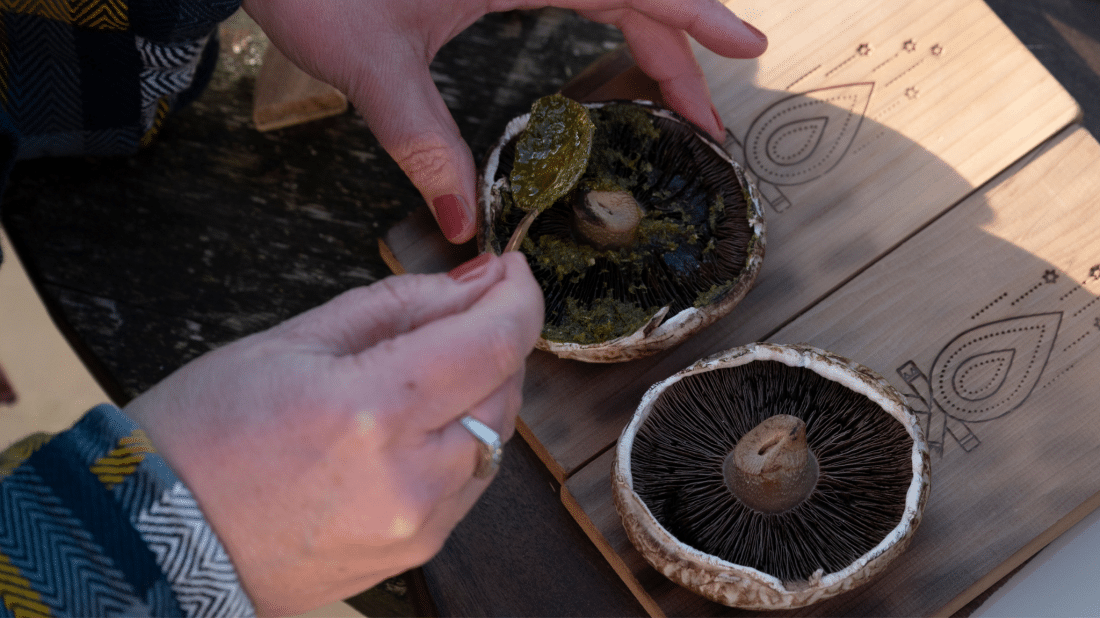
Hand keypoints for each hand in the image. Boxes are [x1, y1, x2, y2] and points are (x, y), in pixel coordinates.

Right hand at [123, 253, 542, 615]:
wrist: (153, 542)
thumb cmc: (203, 434)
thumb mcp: (292, 341)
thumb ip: (399, 306)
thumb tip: (474, 283)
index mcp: (373, 410)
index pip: (494, 342)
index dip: (518, 297)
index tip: (512, 271)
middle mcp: (410, 477)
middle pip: (505, 389)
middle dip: (496, 340)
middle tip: (460, 311)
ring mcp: (418, 525)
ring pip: (496, 440)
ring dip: (481, 391)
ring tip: (425, 369)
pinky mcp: (415, 552)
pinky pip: (471, 482)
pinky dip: (462, 440)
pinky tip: (418, 422)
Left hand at [241, 0, 766, 243]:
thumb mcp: (371, 66)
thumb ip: (423, 141)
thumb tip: (460, 227)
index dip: (693, 15)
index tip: (747, 47)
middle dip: (680, 45)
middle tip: (707, 116)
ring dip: (650, 30)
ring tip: (676, 91)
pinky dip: (610, 15)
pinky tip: (615, 54)